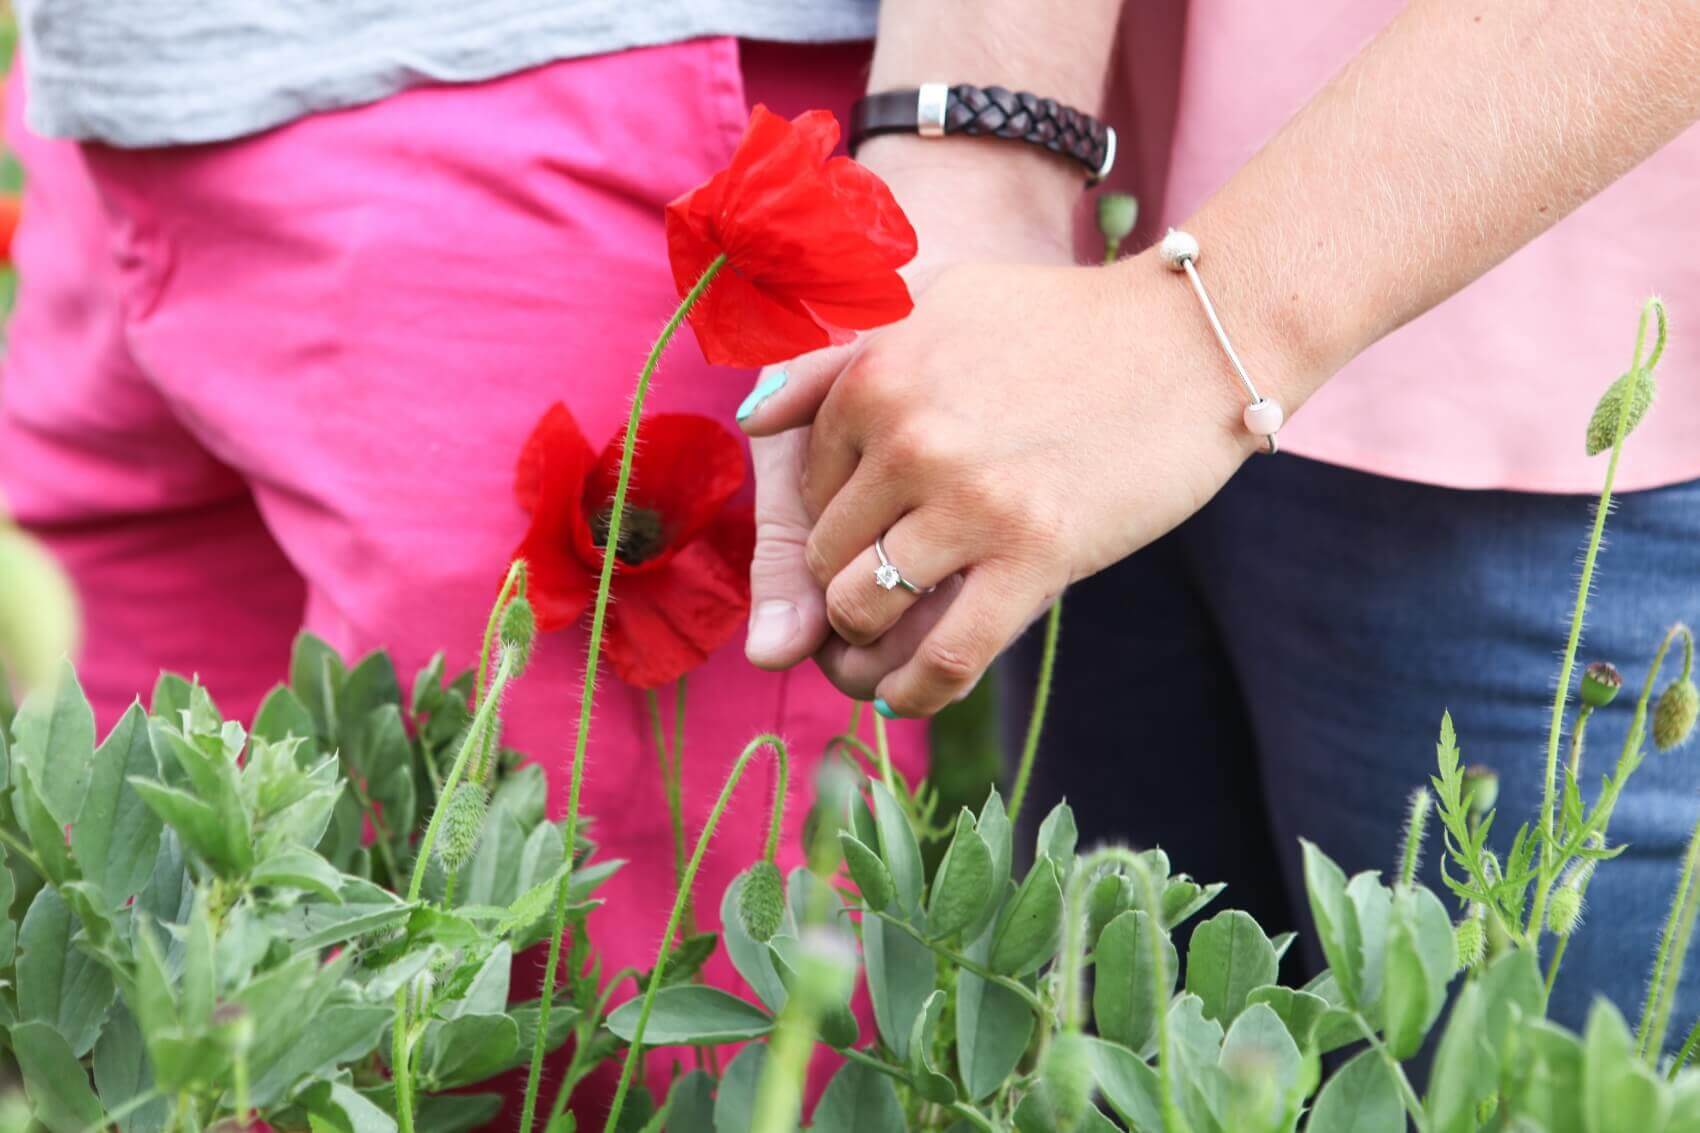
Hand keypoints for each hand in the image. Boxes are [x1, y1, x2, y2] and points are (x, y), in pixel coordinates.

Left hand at [742, 142, 1079, 682]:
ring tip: (877, 650)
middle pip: (825, 554)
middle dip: (836, 587)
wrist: (1194, 339)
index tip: (862, 539)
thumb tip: (752, 418)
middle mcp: (907, 438)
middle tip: (864, 608)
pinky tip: (905, 694)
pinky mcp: (1035, 556)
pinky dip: (914, 690)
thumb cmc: (1066, 321)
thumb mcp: (939, 301)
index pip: (804, 487)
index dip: (828, 523)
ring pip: (864, 608)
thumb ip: (837, 358)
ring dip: (863, 643)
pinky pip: (945, 655)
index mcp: (875, 376)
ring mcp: (969, 501)